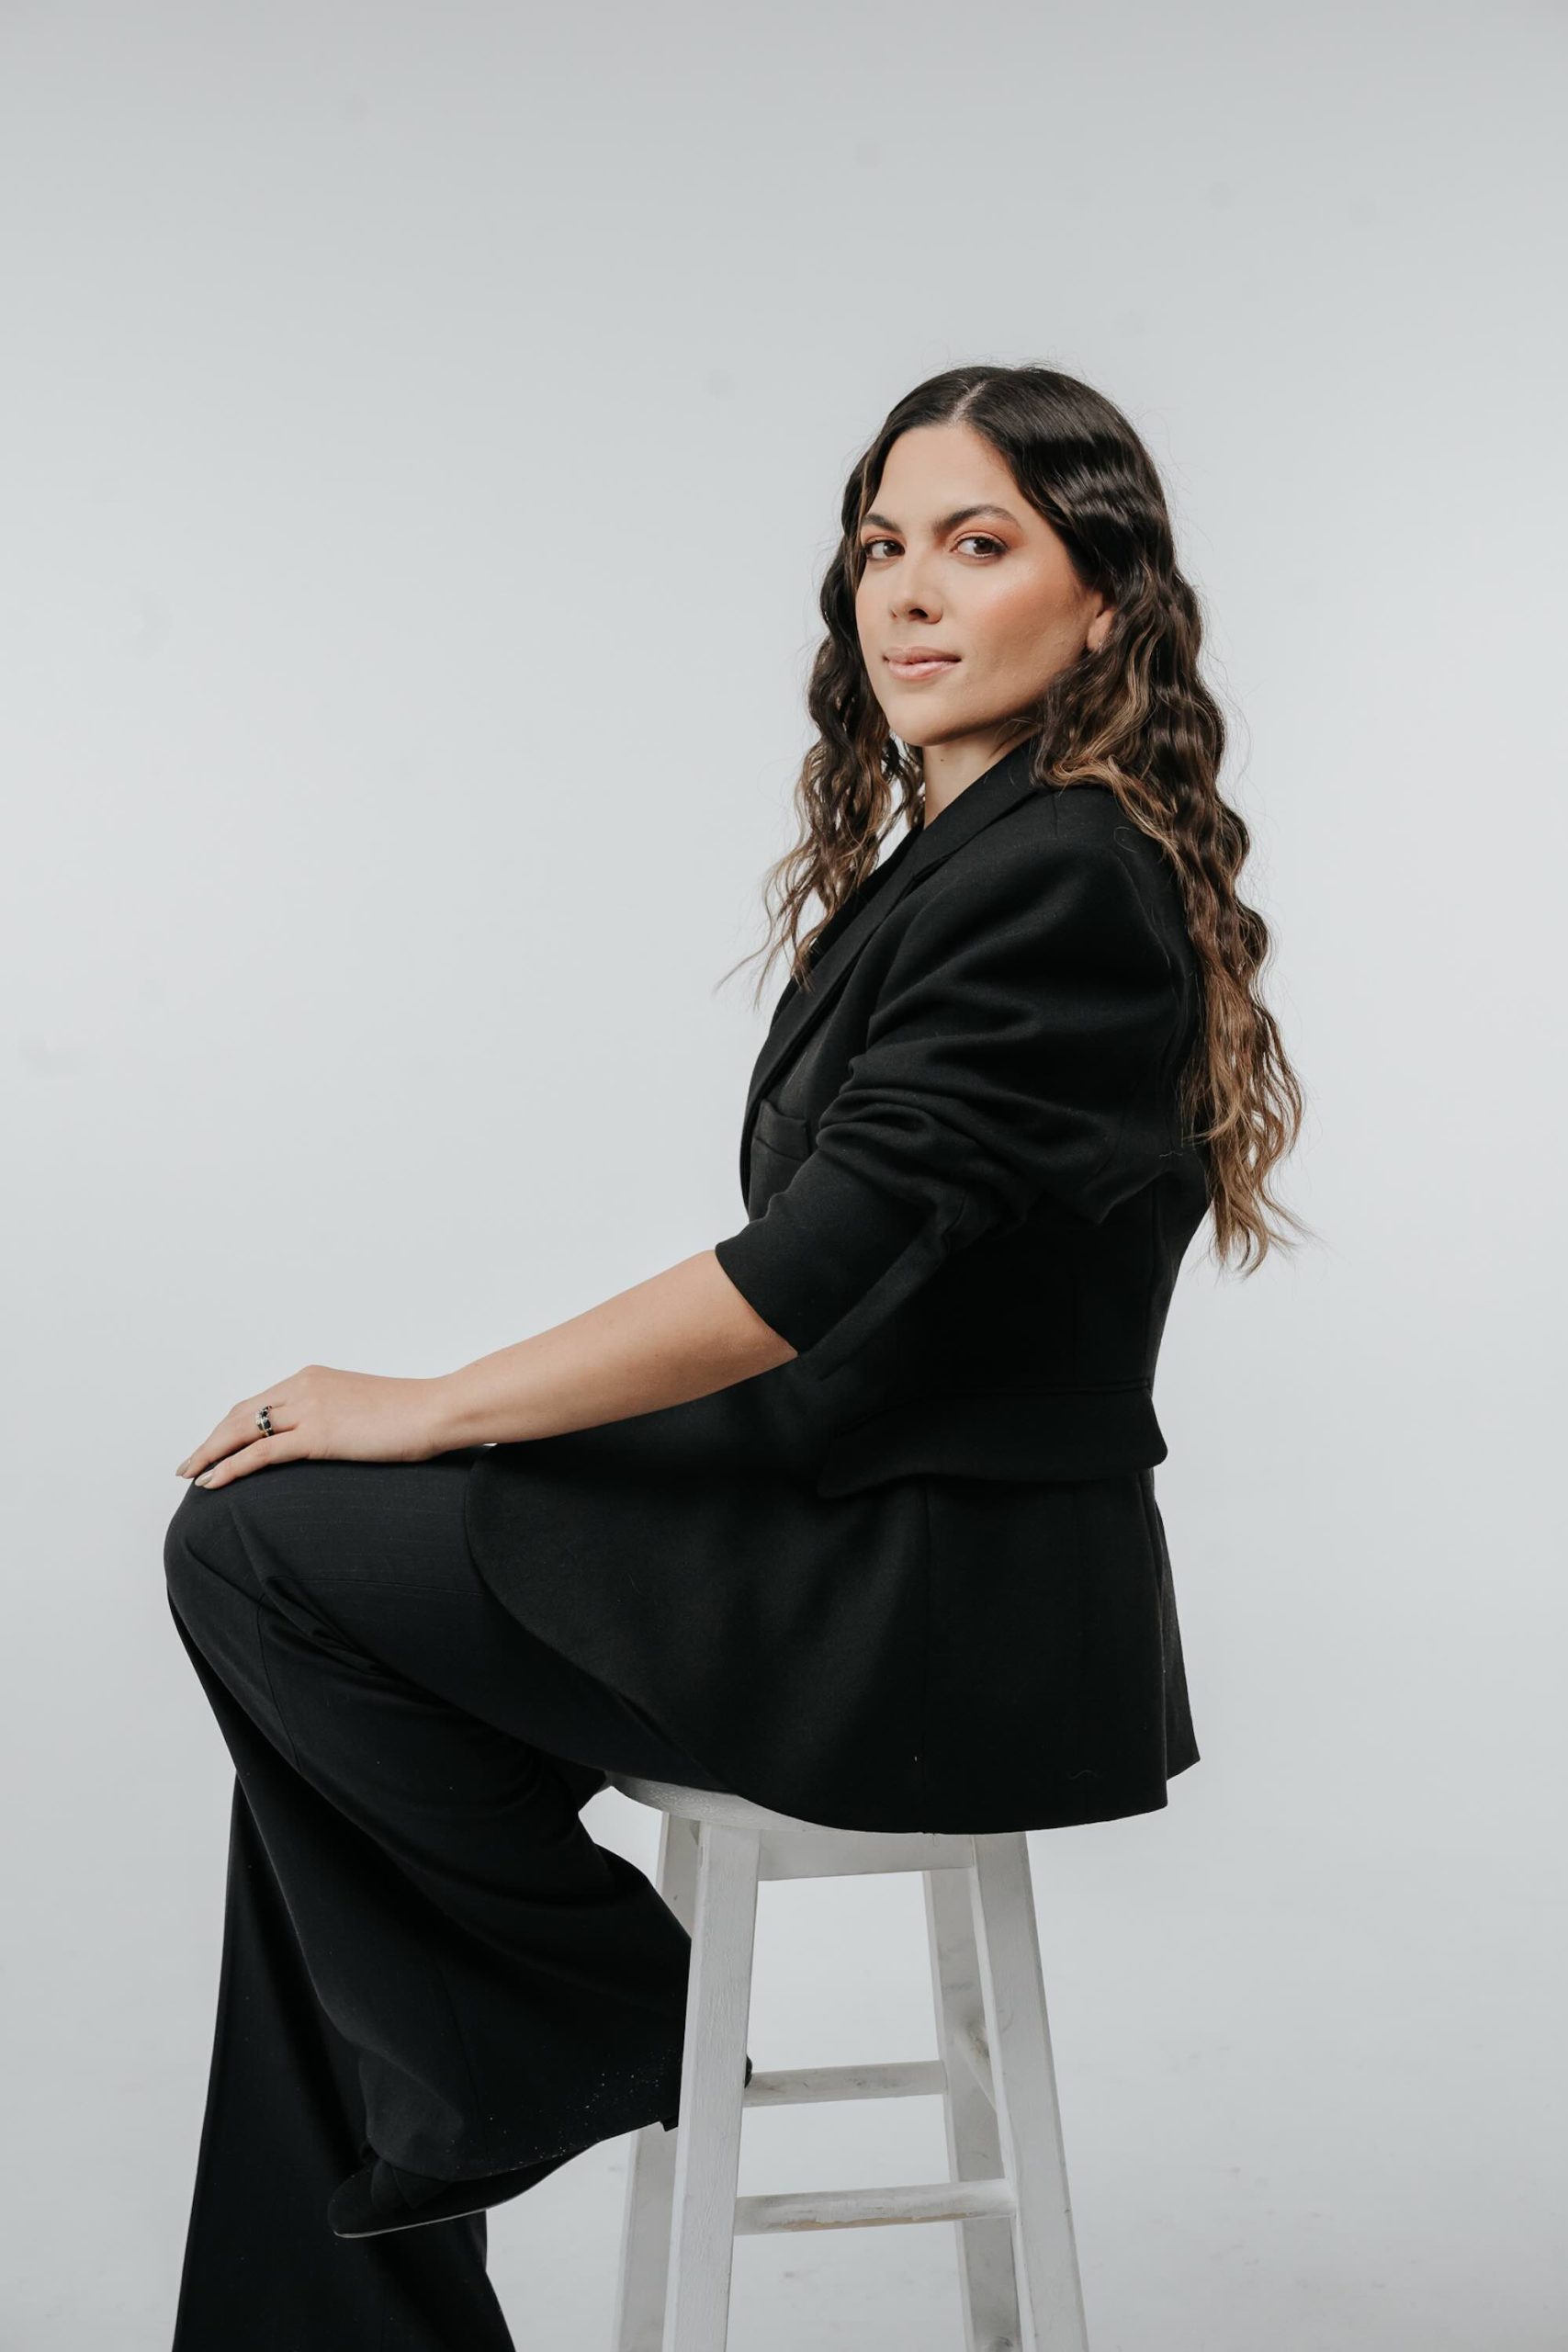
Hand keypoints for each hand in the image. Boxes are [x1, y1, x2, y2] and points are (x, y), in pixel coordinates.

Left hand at [175, 1365, 454, 1488]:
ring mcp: (309, 1408)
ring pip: (241, 1431)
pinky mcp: (317, 1434)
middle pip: (240, 1414)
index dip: (230, 1427)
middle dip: (211, 1441)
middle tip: (189, 1465)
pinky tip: (213, 1482)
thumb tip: (330, 1440)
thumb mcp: (365, 1411)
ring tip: (191, 1477)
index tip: (214, 1446)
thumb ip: (337, 1418)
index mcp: (313, 1378)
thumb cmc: (413, 1414)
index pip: (258, 1402)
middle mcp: (303, 1386)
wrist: (438, 1410)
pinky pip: (260, 1452)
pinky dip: (230, 1467)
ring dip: (210, 1455)